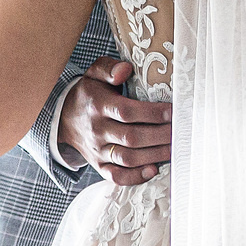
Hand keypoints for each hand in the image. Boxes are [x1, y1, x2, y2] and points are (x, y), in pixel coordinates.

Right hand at [59, 56, 172, 184]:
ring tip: (175, 148)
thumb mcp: (94, 74)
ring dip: (154, 156)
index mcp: (98, 105)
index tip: (172, 112)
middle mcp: (97, 130)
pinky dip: (135, 177)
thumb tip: (126, 69)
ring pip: (127, 158)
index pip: (126, 111)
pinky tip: (153, 170)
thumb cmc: (89, 94)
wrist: (64, 118)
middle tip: (181, 131)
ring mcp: (98, 150)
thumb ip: (109, 68)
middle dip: (160, 136)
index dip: (152, 113)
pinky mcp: (99, 165)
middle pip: (131, 137)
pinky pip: (116, 176)